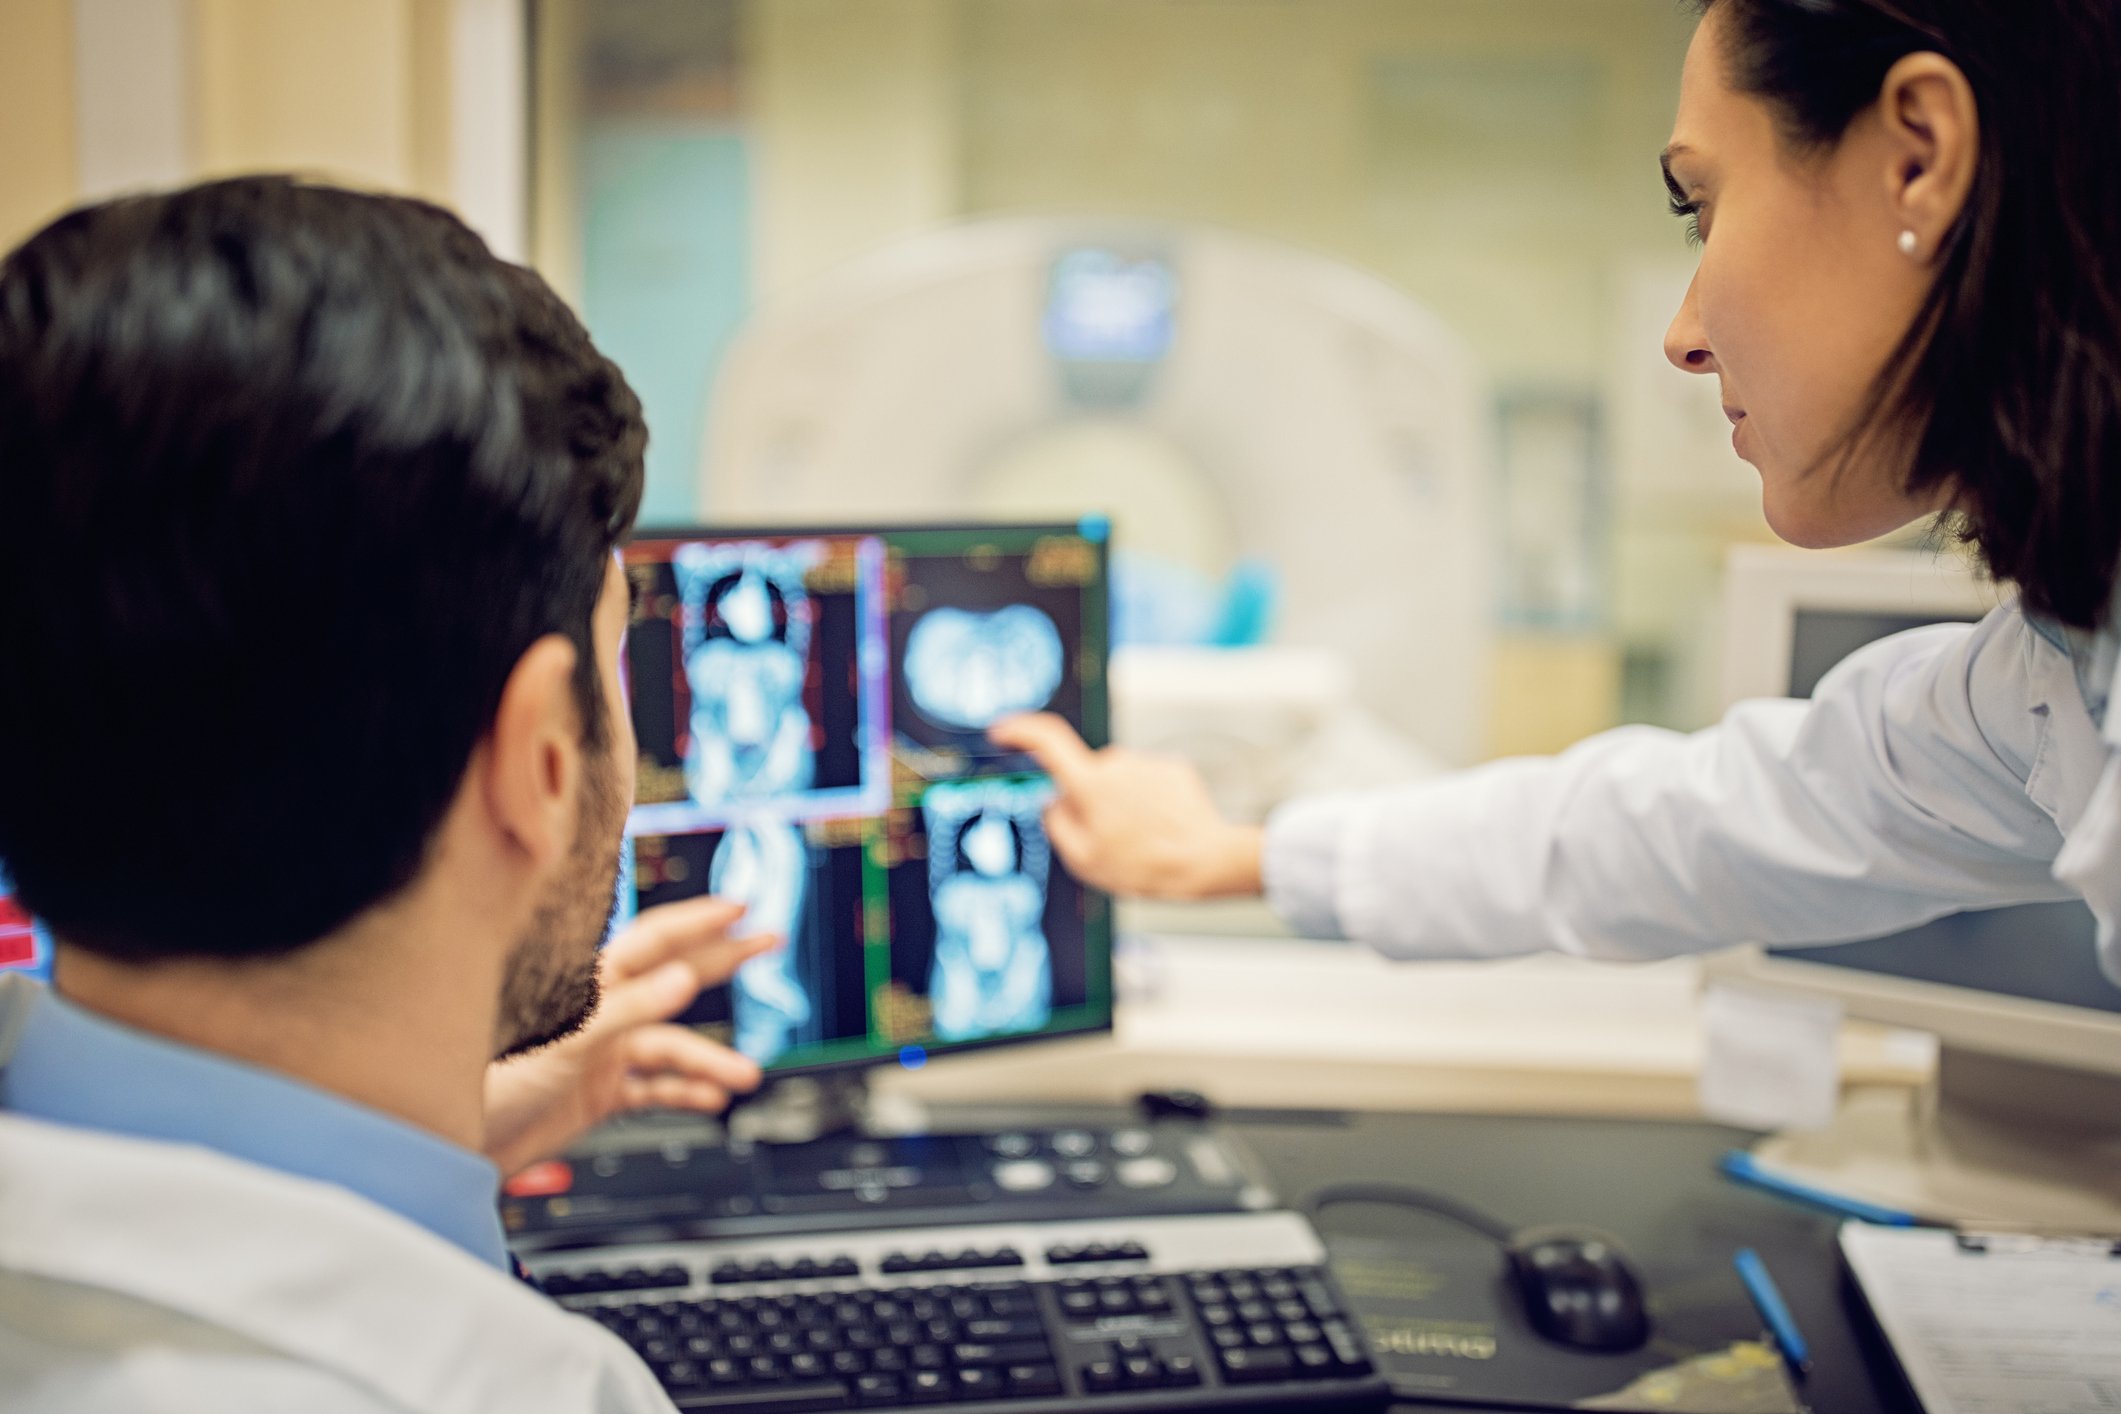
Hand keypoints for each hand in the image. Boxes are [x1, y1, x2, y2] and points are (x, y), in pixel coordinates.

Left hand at [482, 897, 773, 1175]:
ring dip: (708, 1060)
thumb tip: (683, 980)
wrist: (450, 1147)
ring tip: (744, 1075)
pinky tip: (709, 1098)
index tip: (739, 909)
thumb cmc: (488, 1085)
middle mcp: (599, 1012)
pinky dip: (682, 1092)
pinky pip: (652, 1087)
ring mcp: (600, 1051)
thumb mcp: (562, 1042)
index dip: (698, 922)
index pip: (653, 940)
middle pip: (673, 977)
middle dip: (722, 959)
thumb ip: (625, 1010)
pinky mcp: (597, 1091)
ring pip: (669, 1046)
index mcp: (588, 986)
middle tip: (769, 941)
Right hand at [989, 713, 1264, 900]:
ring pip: (1119, 781)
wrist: (1205, 860)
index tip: (1002, 731)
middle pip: (1087, 775)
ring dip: (1123, 804)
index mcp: (1090, 784)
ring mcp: (1146, 762)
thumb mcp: (1084, 860)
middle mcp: (1116, 763)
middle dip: (1089, 801)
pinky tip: (1163, 828)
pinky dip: (1148, 802)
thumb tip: (1051, 800)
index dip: (1019, 731)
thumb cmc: (1143, 866)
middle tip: (1109, 841)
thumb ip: (1057, 825)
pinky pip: (1147, 781)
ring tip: (1144, 840)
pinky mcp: (1172, 767)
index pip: (1046, 740)